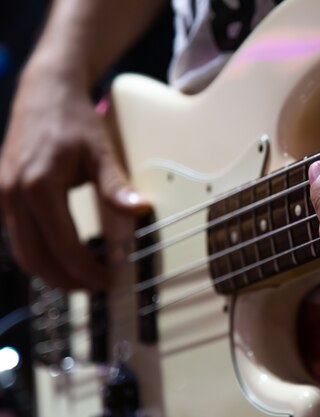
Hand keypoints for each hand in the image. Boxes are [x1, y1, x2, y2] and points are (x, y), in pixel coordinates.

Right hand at [0, 69, 147, 289]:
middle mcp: (13, 194)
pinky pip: (16, 236)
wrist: (45, 91)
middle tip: (96, 287)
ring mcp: (2, 195)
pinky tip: (61, 255)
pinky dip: (37, 253)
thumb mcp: (100, 151)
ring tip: (81, 278)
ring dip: (50, 271)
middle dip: (66, 280)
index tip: (109, 280)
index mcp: (39, 186)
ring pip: (21, 251)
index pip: (63, 246)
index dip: (86, 270)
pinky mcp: (2, 194)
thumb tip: (141, 211)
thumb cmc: (74, 120)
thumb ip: (115, 186)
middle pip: (35, 258)